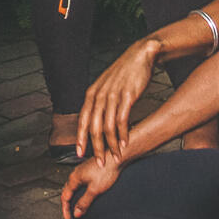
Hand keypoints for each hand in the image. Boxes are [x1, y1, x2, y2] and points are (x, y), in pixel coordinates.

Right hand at [60, 153, 122, 218]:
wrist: (115, 157)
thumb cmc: (106, 171)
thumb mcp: (95, 190)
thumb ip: (84, 202)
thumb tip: (76, 213)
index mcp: (74, 178)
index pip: (64, 197)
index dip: (65, 210)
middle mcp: (76, 173)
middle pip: (67, 192)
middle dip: (67, 205)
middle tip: (70, 215)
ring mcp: (81, 171)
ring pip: (73, 187)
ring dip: (72, 198)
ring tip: (75, 207)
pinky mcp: (88, 170)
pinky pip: (79, 183)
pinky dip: (78, 192)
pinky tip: (84, 195)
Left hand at [78, 37, 157, 160]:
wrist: (139, 56)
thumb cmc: (123, 74)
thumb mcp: (105, 86)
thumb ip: (99, 103)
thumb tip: (94, 122)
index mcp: (92, 94)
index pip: (82, 120)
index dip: (80, 138)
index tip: (79, 154)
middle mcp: (99, 95)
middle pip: (94, 127)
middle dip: (96, 148)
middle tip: (100, 162)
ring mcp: (113, 95)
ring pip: (108, 126)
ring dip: (112, 145)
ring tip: (116, 156)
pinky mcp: (127, 96)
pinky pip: (122, 120)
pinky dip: (123, 134)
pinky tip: (126, 143)